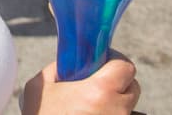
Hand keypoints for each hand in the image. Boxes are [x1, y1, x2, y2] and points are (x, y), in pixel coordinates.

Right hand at [21, 53, 140, 114]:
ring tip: (93, 107)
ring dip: (115, 104)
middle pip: (132, 89)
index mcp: (100, 91)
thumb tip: (72, 62)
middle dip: (117, 84)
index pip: (126, 67)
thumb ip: (58, 68)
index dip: (115, 61)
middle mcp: (117, 111)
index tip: (103, 62)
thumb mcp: (39, 87)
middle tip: (97, 85)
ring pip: (128, 109)